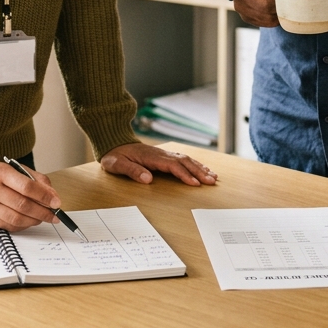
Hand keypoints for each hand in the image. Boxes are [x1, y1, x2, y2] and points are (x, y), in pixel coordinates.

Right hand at [0, 161, 61, 230]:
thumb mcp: (17, 169)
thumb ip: (37, 180)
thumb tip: (53, 196)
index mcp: (1, 172)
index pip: (27, 187)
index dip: (44, 196)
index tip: (56, 202)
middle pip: (23, 205)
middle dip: (43, 212)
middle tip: (54, 215)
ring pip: (16, 218)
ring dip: (34, 220)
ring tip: (43, 218)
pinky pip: (8, 226)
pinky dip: (23, 225)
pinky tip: (29, 221)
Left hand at [100, 143, 217, 185]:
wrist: (114, 143)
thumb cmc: (115, 156)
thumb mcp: (117, 164)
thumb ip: (132, 171)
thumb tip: (147, 179)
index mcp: (151, 157)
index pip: (173, 166)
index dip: (185, 175)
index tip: (195, 184)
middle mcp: (161, 154)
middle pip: (184, 162)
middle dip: (199, 171)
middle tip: (211, 181)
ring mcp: (163, 153)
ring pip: (186, 159)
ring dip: (200, 167)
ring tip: (213, 176)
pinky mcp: (164, 155)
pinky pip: (183, 159)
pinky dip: (194, 164)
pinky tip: (202, 169)